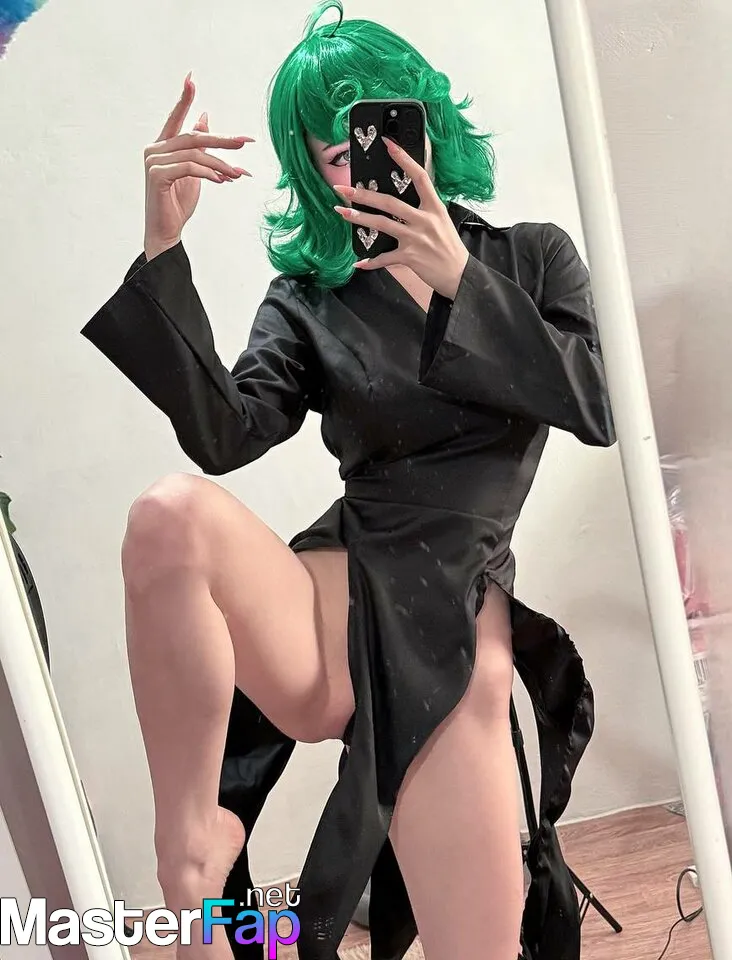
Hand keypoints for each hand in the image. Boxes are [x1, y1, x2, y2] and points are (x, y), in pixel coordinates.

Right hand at [143, 71, 254, 259]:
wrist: (166, 231)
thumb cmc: (178, 203)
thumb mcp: (194, 171)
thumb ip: (198, 146)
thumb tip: (205, 118)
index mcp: (162, 145)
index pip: (175, 118)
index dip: (184, 98)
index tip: (191, 79)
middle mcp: (155, 149)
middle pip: (193, 137)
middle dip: (222, 140)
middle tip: (244, 142)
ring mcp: (153, 162)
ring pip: (195, 154)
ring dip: (221, 164)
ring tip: (238, 174)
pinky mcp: (157, 175)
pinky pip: (189, 168)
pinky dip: (209, 173)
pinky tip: (222, 181)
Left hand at [333, 137, 468, 300]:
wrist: (459, 274)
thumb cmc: (449, 248)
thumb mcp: (442, 221)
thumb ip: (424, 209)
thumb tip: (404, 201)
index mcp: (434, 207)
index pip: (419, 176)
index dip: (404, 159)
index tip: (388, 144)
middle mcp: (424, 220)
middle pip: (390, 202)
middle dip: (364, 194)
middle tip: (344, 188)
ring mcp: (416, 239)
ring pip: (382, 224)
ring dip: (359, 218)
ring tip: (342, 212)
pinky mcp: (410, 257)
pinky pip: (385, 258)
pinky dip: (371, 262)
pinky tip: (359, 263)